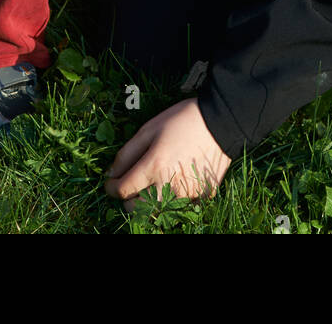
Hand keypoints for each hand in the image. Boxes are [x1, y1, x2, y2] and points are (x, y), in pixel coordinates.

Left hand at [104, 98, 231, 211]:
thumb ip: (127, 153)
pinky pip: (180, 207)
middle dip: (128, 200)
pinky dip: (173, 201)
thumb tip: (112, 173)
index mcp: (153, 167)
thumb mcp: (149, 128)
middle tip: (131, 186)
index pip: (123, 190)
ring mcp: (187, 194)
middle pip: (137, 209)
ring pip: (157, 211)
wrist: (221, 122)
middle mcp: (169, 186)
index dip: (111, 188)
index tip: (111, 183)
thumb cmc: (183, 121)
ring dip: (149, 203)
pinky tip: (174, 186)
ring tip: (152, 187)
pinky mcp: (201, 197)